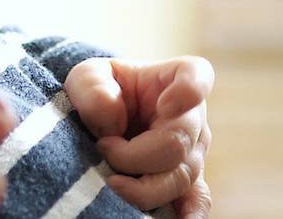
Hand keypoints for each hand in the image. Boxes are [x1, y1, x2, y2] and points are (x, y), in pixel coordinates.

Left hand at [65, 57, 212, 217]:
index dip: (189, 92)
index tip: (165, 103)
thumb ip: (93, 88)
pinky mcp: (186, 182)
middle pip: (176, 145)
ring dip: (142, 187)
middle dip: (134, 155)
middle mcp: (192, 117)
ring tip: (111, 184)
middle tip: (103, 150)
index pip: (196, 77)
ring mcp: (192, 152)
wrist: (101, 115)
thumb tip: (112, 122)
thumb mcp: (86, 76)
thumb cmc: (100, 90)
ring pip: (180, 178)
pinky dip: (188, 214)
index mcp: (174, 78)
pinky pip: (196, 201)